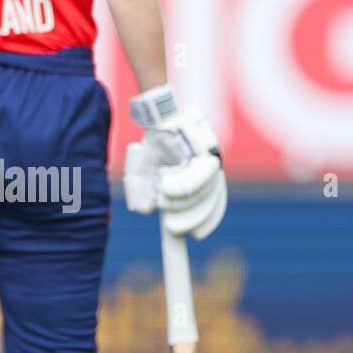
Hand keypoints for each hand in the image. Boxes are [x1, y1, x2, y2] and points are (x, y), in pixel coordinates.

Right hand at [125, 85, 226, 239]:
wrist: (156, 116)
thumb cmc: (153, 146)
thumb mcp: (143, 173)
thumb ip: (142, 192)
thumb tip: (144, 210)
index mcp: (201, 182)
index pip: (210, 209)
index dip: (203, 223)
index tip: (193, 237)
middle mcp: (210, 172)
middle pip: (209, 203)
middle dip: (189, 219)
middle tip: (170, 227)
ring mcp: (211, 160)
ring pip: (205, 191)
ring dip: (182, 201)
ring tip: (162, 197)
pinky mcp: (209, 148)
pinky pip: (203, 174)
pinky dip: (185, 186)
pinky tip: (167, 187)